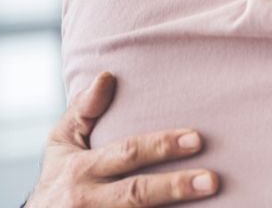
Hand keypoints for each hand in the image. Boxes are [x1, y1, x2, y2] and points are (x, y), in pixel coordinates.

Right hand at [27, 72, 218, 206]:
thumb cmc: (59, 177)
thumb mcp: (61, 143)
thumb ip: (83, 110)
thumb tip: (107, 76)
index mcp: (81, 169)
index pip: (127, 153)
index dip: (161, 146)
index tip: (197, 138)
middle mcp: (88, 199)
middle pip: (136, 193)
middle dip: (175, 186)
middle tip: (211, 179)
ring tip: (207, 196)